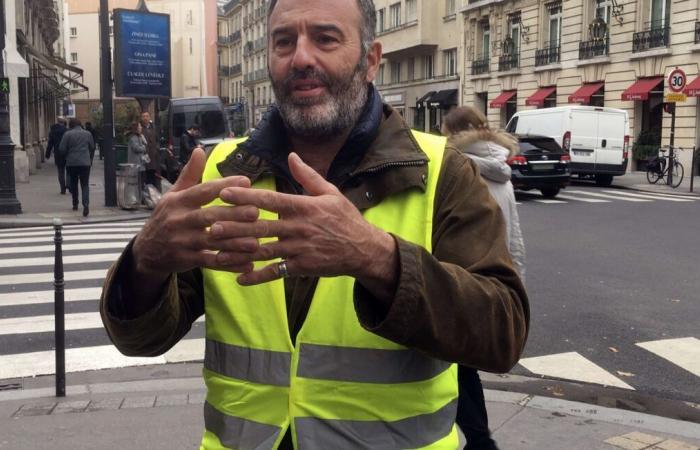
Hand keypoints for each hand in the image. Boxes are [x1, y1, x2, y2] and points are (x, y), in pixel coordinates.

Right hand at [132, 148, 260, 280]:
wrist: (146, 252)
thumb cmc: (166, 218)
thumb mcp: (172, 195)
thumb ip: (189, 175)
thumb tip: (200, 150)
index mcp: (178, 202)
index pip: (203, 191)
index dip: (224, 185)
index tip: (246, 181)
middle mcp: (179, 221)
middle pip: (209, 217)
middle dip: (233, 215)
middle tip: (256, 212)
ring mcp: (183, 242)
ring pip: (212, 242)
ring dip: (235, 243)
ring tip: (257, 242)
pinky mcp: (187, 260)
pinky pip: (211, 263)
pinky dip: (230, 264)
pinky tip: (248, 264)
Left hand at [217, 153, 398, 295]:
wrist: (364, 249)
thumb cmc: (346, 218)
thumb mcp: (330, 192)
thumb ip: (308, 176)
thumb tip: (291, 155)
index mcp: (304, 206)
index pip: (270, 200)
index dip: (246, 196)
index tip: (224, 192)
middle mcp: (299, 227)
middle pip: (261, 226)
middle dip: (234, 226)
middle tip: (209, 225)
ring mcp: (300, 249)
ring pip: (264, 250)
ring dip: (239, 252)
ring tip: (216, 252)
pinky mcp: (302, 267)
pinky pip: (276, 272)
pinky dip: (257, 276)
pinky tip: (240, 278)